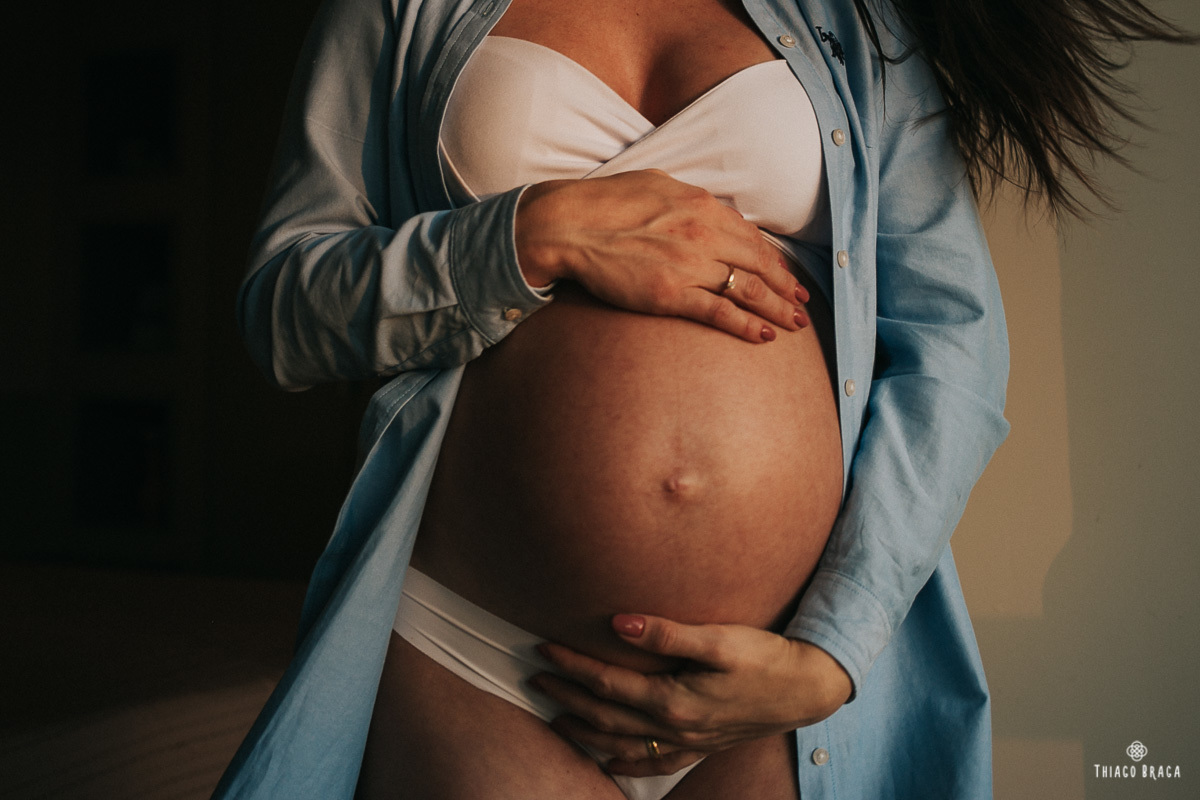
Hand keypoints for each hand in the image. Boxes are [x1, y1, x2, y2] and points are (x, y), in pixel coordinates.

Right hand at [515, 170, 809, 342]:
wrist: (567, 225)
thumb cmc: (604, 204)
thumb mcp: (656, 185)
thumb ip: (688, 200)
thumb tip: (709, 209)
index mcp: (702, 205)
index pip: (752, 237)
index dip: (775, 260)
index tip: (788, 275)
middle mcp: (704, 233)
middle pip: (760, 264)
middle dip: (787, 287)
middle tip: (803, 304)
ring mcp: (690, 264)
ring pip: (748, 290)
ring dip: (777, 309)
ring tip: (795, 324)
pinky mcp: (671, 294)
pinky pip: (719, 312)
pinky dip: (746, 325)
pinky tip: (765, 336)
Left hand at [529, 614, 851, 776]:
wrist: (808, 687)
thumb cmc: (764, 657)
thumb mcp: (718, 639)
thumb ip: (666, 633)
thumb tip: (618, 623)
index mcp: (672, 701)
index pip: (607, 683)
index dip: (572, 666)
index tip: (544, 647)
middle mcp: (674, 728)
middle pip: (606, 715)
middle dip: (567, 698)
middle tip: (536, 678)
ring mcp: (687, 742)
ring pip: (622, 743)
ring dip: (585, 731)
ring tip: (556, 719)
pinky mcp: (701, 745)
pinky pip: (654, 762)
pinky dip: (626, 762)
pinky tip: (609, 761)